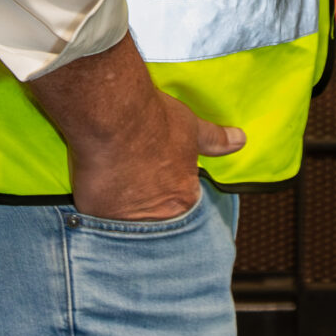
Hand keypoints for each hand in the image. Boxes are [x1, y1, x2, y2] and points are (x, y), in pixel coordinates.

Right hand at [30, 34, 244, 220]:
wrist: (115, 114)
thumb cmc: (155, 120)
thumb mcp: (192, 128)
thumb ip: (215, 140)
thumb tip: (241, 140)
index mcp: (184, 197)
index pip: (182, 205)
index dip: (170, 191)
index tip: (157, 177)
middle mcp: (158, 215)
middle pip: (154, 217)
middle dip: (146, 204)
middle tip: (134, 180)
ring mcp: (125, 218)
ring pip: (124, 221)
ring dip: (121, 206)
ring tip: (115, 182)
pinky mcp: (95, 213)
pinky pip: (96, 217)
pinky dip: (96, 204)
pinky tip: (95, 187)